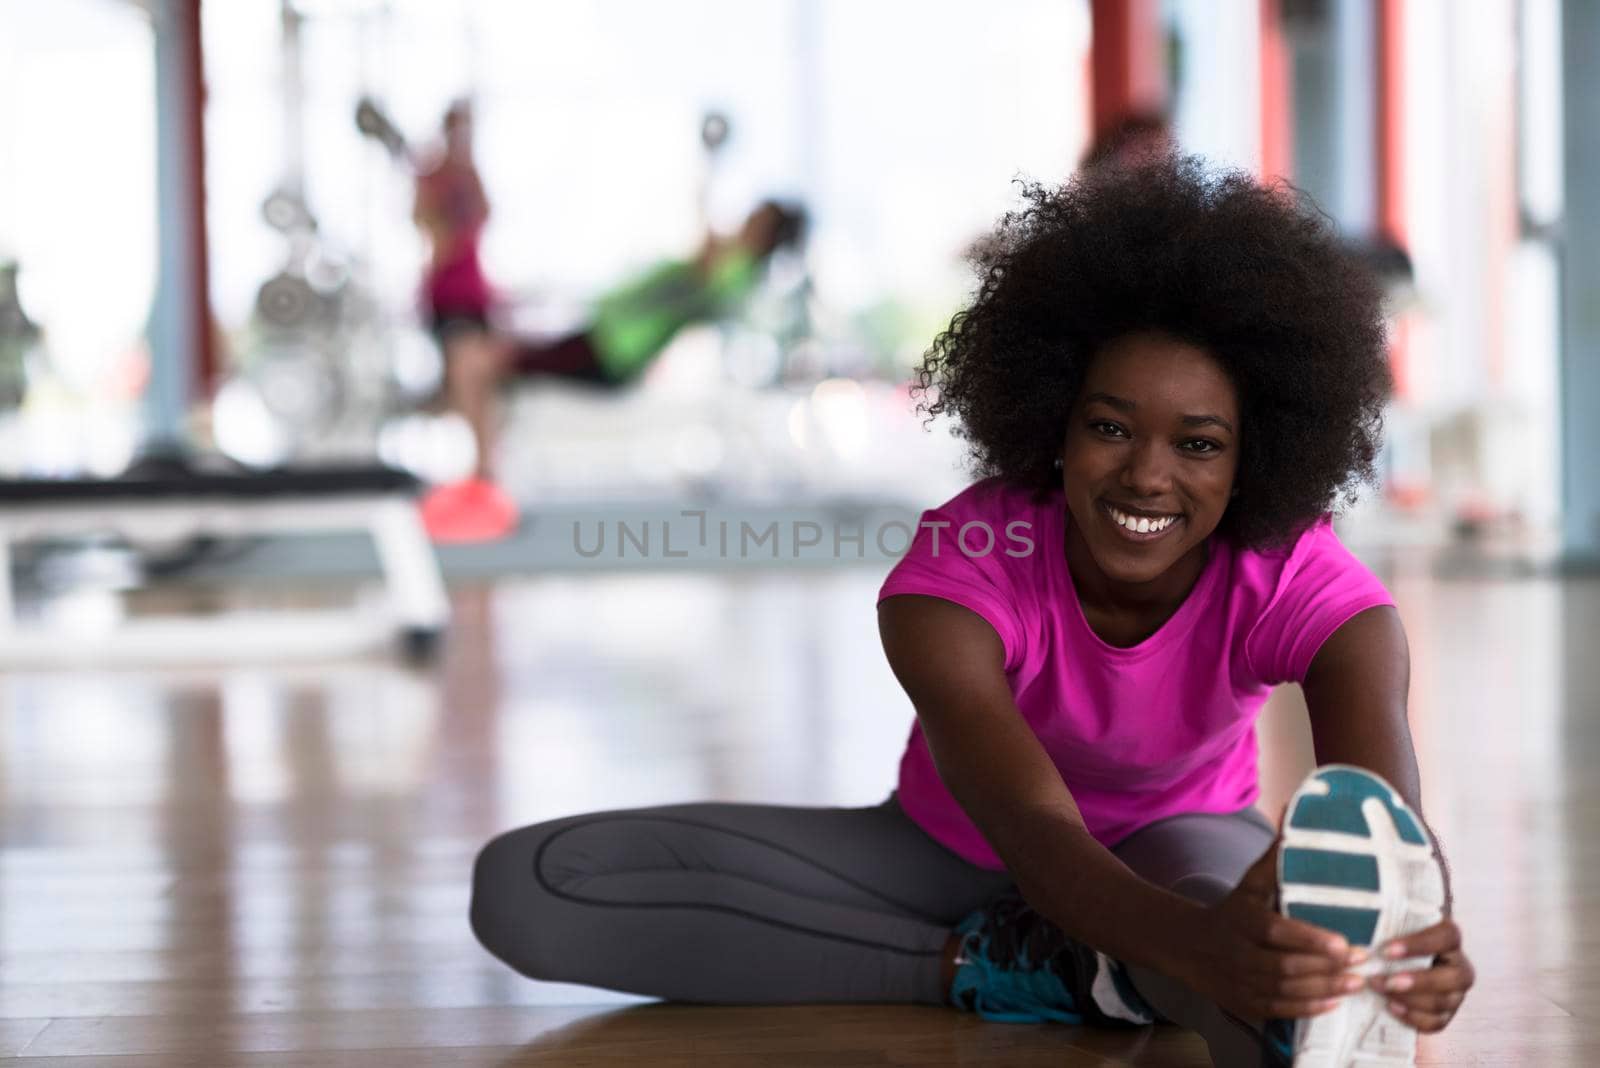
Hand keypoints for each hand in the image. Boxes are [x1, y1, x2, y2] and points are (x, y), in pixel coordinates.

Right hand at [1175, 840, 1368, 1020]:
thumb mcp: (1249, 884)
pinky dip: (1308, 1009)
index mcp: (1242, 920)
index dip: (1310, 940)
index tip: (1344, 942)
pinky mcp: (1244, 1003)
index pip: (1277, 932)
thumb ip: (1275, 859)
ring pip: (1286, 990)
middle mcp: (1239, 953)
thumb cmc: (1233, 911)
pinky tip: (1334, 1003)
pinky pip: (1280, 1010)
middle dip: (1327, 967)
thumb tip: (1293, 819)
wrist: (1189, 947)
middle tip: (1362, 962)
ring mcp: (1240, 981)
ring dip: (1324, 989)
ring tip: (1357, 983)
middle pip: (1285, 966)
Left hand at [1366, 919, 1473, 1031]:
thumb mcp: (1392, 929)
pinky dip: (1413, 1017)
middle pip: (1454, 977)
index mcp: (1450, 939)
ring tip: (1380, 991)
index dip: (1419, 944)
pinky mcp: (1447, 1015)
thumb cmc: (1392, 942)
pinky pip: (1436, 1022)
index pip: (1447, 937)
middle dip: (1417, 981)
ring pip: (1443, 1002)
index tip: (1386, 950)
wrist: (1396, 969)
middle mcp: (1460, 967)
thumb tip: (1358, 927)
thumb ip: (1385, 925)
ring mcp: (1456, 994)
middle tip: (1381, 981)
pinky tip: (1391, 1007)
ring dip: (1408, 999)